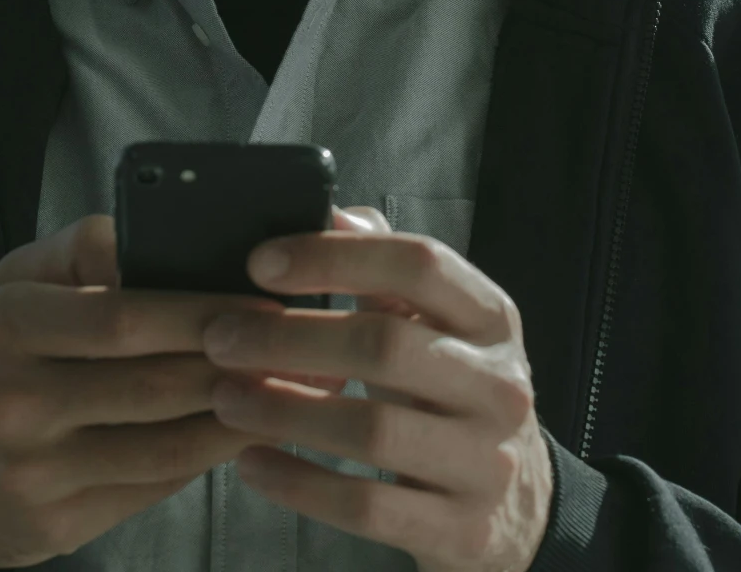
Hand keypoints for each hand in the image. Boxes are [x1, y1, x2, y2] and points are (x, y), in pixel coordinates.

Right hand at [0, 214, 266, 565]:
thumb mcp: (9, 283)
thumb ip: (86, 248)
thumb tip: (171, 232)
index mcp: (4, 326)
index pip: (124, 317)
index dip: (204, 312)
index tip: (268, 304)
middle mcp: (14, 403)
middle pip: (156, 386)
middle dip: (240, 366)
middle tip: (304, 348)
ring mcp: (33, 474)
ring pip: (166, 448)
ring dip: (240, 419)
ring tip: (292, 391)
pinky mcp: (54, 526)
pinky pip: (151, 489)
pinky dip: (204, 460)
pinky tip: (241, 433)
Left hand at [203, 209, 552, 571]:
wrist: (519, 508)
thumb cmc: (454, 396)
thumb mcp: (442, 326)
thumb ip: (388, 267)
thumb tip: (331, 211)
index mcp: (491, 319)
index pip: (419, 264)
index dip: (334, 256)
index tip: (261, 263)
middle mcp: (499, 385)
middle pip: (384, 345)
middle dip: (288, 338)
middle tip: (221, 336)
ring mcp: (485, 461)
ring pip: (372, 430)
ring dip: (284, 410)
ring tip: (225, 398)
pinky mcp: (462, 528)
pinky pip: (366, 505)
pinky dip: (298, 483)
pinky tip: (252, 464)